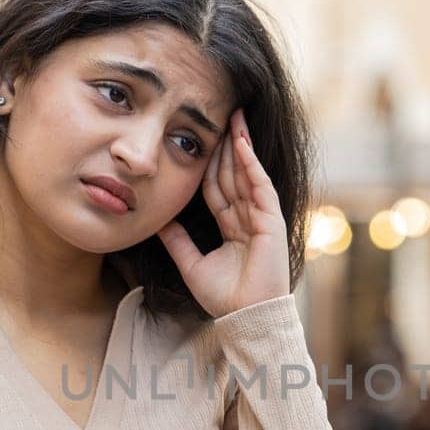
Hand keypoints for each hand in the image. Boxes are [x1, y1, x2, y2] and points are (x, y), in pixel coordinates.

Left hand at [155, 108, 290, 317]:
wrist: (245, 317)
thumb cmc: (224, 298)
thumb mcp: (191, 264)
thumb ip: (177, 241)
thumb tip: (157, 220)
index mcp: (233, 227)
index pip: (218, 187)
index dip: (209, 163)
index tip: (200, 138)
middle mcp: (249, 218)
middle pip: (233, 174)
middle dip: (226, 144)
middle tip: (220, 112)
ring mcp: (262, 218)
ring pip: (247, 173)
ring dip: (240, 144)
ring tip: (234, 115)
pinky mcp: (272, 220)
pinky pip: (259, 185)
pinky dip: (250, 163)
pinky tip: (241, 142)